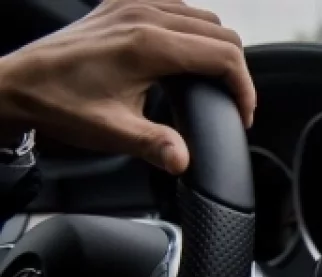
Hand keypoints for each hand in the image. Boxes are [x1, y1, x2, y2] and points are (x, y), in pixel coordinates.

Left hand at [0, 0, 254, 174]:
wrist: (16, 84)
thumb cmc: (61, 105)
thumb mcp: (112, 132)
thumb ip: (155, 145)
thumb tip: (184, 161)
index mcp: (149, 45)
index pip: (224, 56)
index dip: (244, 89)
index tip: (241, 115)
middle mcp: (145, 15)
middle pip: (220, 33)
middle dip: (235, 71)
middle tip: (231, 104)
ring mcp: (133, 4)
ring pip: (202, 17)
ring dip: (215, 48)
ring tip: (212, 83)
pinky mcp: (122, 3)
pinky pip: (176, 5)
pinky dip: (191, 28)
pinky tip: (184, 54)